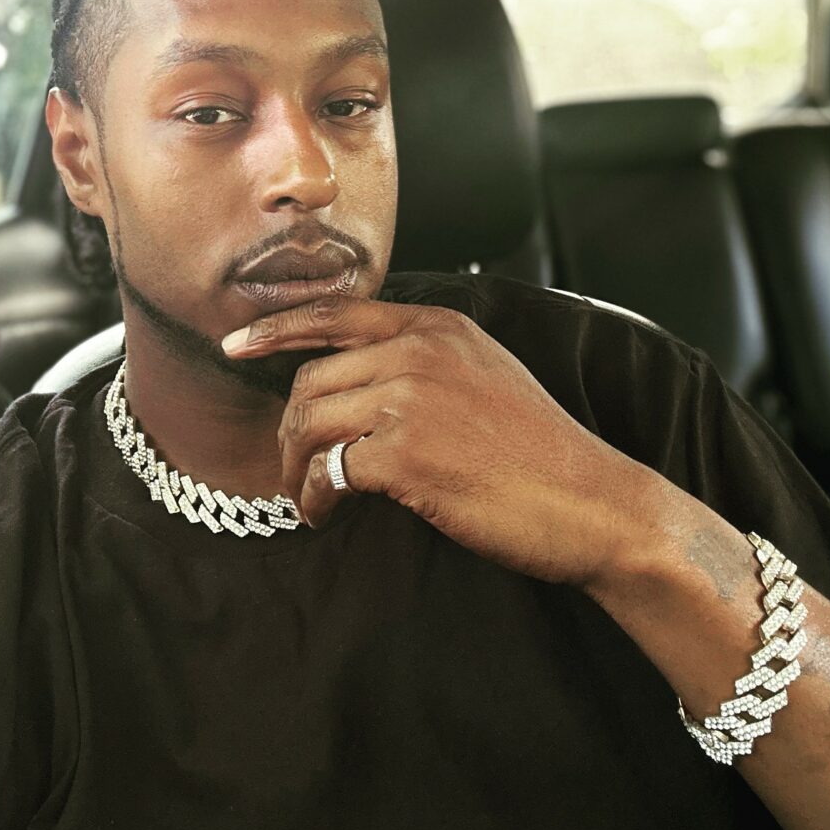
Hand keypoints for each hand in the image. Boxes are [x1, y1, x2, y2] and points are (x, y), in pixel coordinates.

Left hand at [222, 295, 659, 588]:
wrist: (593, 502)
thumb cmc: (538, 451)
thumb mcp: (485, 376)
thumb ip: (424, 362)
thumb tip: (355, 384)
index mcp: (438, 326)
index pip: (336, 313)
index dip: (277, 328)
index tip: (236, 346)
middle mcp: (420, 351)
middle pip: (311, 380)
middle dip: (289, 431)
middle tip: (293, 468)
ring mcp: (411, 398)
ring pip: (310, 424)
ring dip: (295, 468)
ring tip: (306, 497)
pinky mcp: (406, 453)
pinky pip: (328, 471)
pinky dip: (314, 497)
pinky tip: (324, 515)